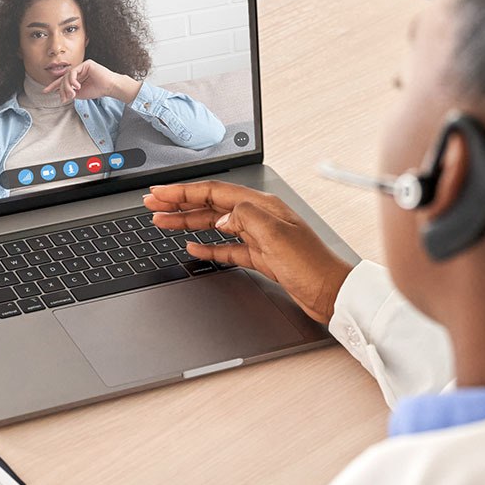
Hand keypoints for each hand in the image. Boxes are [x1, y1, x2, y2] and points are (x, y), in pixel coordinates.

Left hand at [43, 59, 141, 103]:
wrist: (110, 87)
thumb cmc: (97, 90)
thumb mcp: (80, 94)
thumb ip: (70, 92)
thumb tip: (59, 94)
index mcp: (77, 77)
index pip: (63, 81)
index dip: (54, 86)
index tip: (45, 91)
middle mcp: (79, 70)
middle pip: (64, 78)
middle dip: (62, 89)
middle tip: (64, 98)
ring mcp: (82, 66)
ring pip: (68, 75)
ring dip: (67, 86)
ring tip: (72, 94)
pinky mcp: (86, 64)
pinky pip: (74, 71)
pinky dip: (73, 80)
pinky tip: (77, 86)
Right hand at [143, 181, 353, 323]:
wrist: (331, 293)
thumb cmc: (312, 265)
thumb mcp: (276, 236)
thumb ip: (245, 217)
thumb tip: (222, 215)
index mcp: (261, 206)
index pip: (213, 192)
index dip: (183, 191)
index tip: (160, 192)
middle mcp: (259, 217)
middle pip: (210, 205)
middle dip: (179, 204)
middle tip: (152, 205)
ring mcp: (258, 237)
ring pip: (215, 225)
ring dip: (188, 223)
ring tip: (163, 223)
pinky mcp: (260, 257)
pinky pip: (227, 248)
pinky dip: (207, 247)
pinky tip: (193, 248)